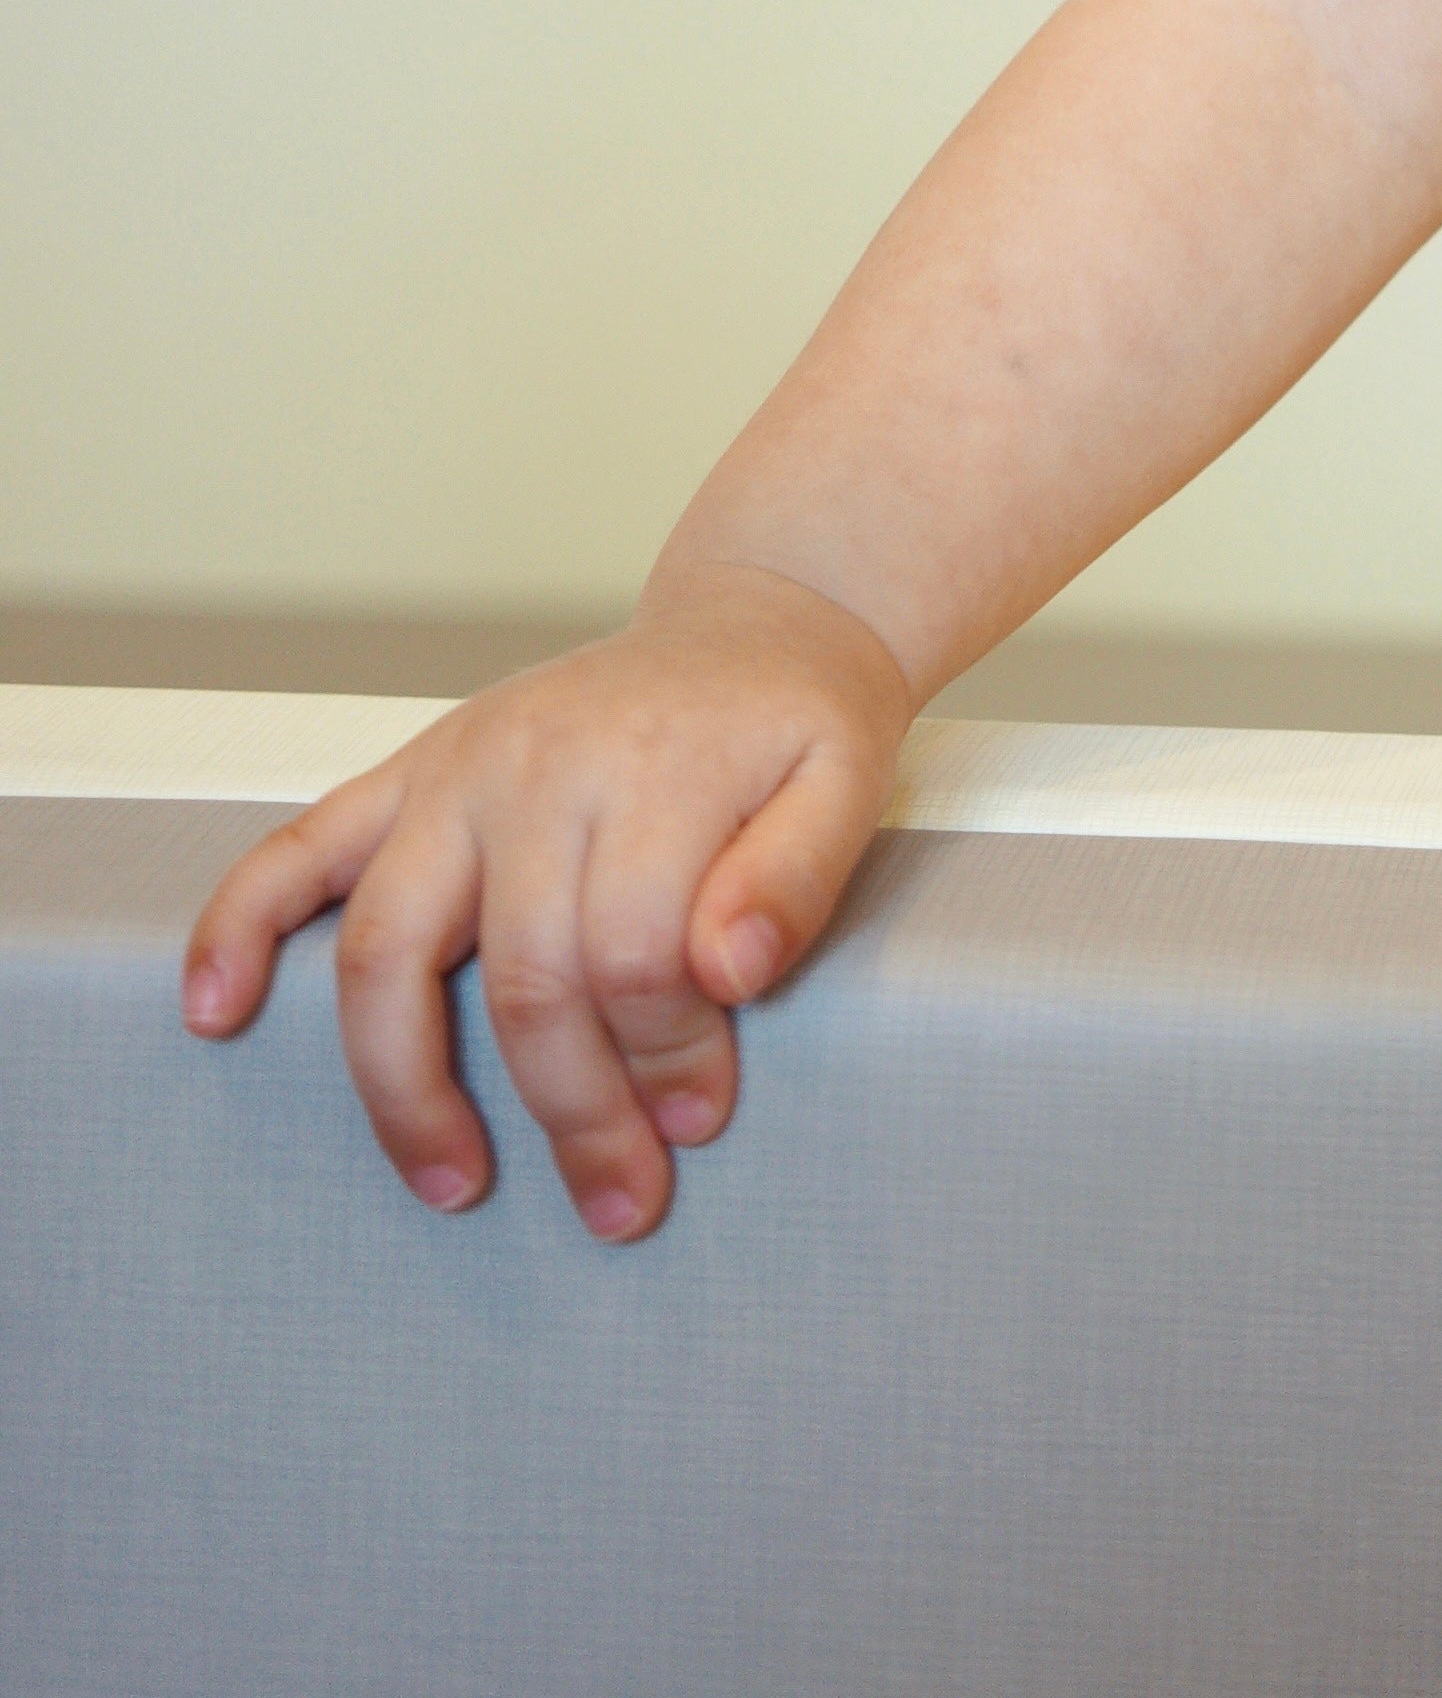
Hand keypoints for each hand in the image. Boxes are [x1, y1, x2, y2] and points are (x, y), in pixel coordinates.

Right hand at [177, 566, 912, 1239]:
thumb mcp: (844, 781)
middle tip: (619, 1198)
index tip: (697, 1121)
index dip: (664, 1055)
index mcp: (652, 768)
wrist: (754, 626)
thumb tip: (730, 973)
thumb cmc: (794, 724)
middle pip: (525, 974)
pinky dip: (238, 925)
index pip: (636, 954)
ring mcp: (458, 771)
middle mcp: (538, 766)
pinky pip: (298, 848)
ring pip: (389, 946)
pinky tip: (215, 1010)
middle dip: (571, 1107)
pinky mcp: (407, 775)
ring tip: (453, 1182)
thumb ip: (796, 877)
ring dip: (406, 1083)